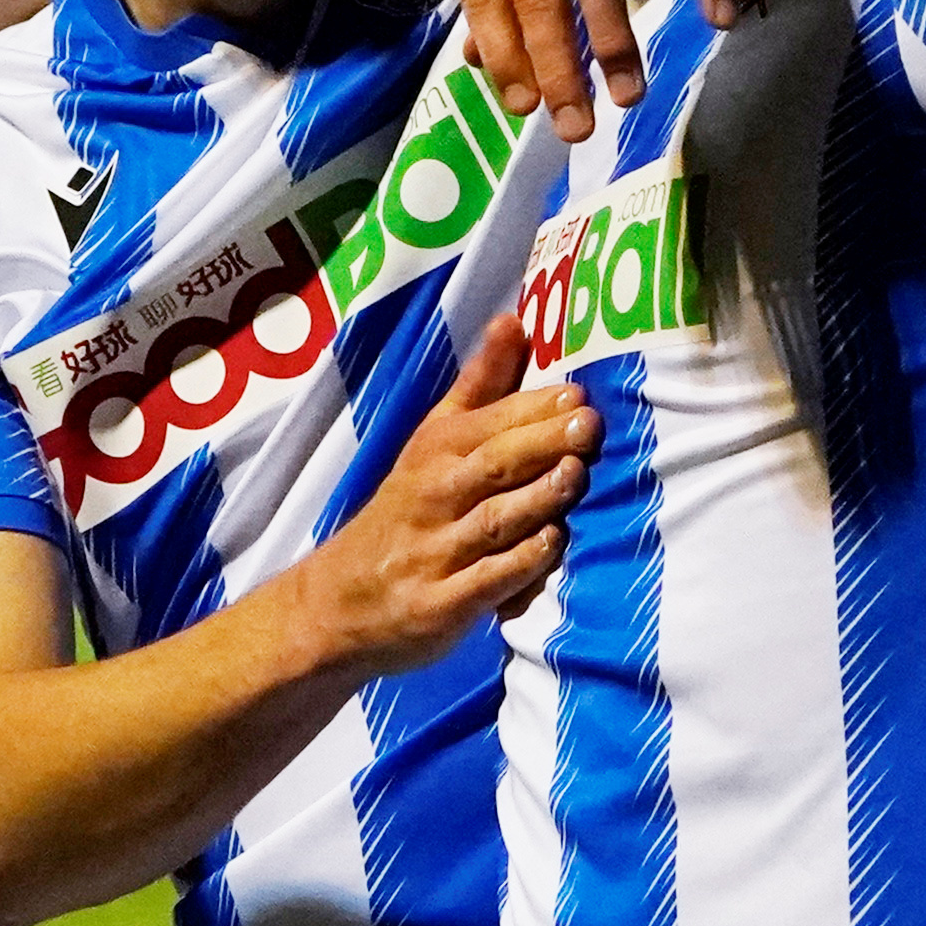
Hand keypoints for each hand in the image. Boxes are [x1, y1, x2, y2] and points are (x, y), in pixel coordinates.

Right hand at [290, 317, 594, 675]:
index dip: (532, 408)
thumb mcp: (430, 442)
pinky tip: (551, 545)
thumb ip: (479, 386)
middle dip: (540, 443)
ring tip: (574, 475)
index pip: (487, 423)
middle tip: (588, 424)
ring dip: (534, 498)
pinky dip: (517, 564)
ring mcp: (435, 553)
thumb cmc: (405, 511)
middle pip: (492, 465)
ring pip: (492, 520)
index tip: (577, 393)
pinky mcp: (439, 605)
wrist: (337, 602)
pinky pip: (484, 582)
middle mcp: (434, 497)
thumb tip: (515, 320)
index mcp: (434, 451)